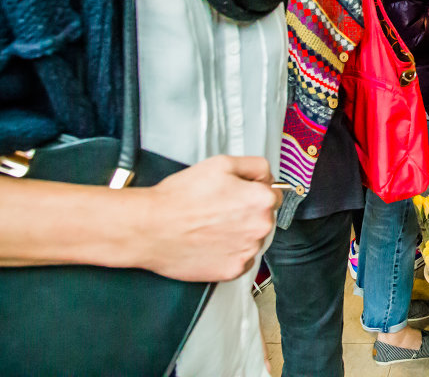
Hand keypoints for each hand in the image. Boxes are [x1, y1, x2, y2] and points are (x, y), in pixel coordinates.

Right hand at [135, 155, 281, 281]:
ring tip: (210, 226)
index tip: (236, 194)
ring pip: (252, 239)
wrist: (150, 228)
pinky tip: (210, 243)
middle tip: (218, 209)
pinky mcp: (232, 271)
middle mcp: (260, 227)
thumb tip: (268, 176)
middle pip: (263, 217)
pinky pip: (240, 259)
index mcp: (261, 200)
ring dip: (238, 233)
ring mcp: (247, 251)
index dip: (253, 191)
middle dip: (247, 212)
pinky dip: (229, 253)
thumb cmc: (180, 197)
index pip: (273, 194)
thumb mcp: (221, 163)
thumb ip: (255, 166)